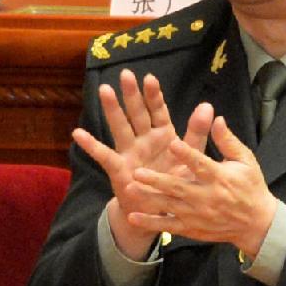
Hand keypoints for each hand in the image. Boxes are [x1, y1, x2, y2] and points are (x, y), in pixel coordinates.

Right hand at [73, 68, 213, 258]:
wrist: (161, 211)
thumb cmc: (177, 181)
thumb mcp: (192, 158)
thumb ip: (197, 133)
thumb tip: (208, 106)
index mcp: (164, 135)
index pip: (158, 111)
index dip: (153, 95)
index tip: (149, 78)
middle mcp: (145, 139)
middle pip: (137, 113)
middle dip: (132, 94)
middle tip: (126, 74)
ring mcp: (130, 152)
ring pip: (120, 127)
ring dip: (112, 109)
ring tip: (104, 90)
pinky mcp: (119, 168)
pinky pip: (104, 155)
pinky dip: (91, 145)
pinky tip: (78, 133)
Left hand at [127, 116, 277, 259]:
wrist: (256, 224)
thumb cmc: (250, 187)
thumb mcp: (245, 160)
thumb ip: (227, 140)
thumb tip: (216, 118)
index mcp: (220, 178)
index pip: (201, 164)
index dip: (186, 154)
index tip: (172, 143)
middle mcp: (207, 197)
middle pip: (179, 187)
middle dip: (157, 180)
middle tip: (137, 172)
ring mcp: (198, 215)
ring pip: (169, 205)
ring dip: (149, 198)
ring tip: (129, 189)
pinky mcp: (192, 228)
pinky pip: (168, 225)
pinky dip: (151, 222)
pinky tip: (133, 216)